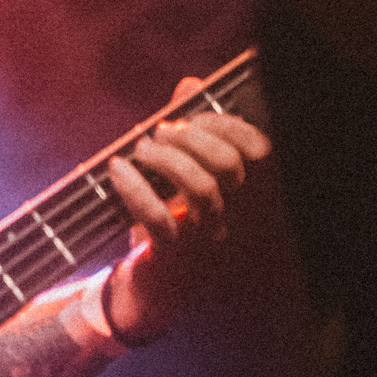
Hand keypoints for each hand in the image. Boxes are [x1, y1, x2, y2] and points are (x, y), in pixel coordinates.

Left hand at [103, 78, 270, 343]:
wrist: (151, 293)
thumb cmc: (171, 225)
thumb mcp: (181, 177)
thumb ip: (189, 130)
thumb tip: (190, 82)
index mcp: (247, 197)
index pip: (259, 152)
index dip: (228, 125)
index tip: (193, 116)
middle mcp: (236, 218)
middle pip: (230, 166)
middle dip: (192, 138)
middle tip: (160, 132)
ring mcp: (207, 241)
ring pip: (201, 191)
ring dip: (165, 160)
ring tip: (140, 150)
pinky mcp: (173, 259)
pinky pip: (160, 220)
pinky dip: (135, 189)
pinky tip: (116, 171)